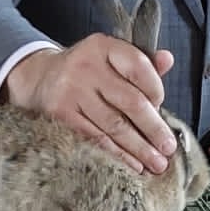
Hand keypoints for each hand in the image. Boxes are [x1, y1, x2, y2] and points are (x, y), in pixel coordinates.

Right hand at [4, 35, 176, 174]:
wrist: (41, 78)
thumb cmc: (88, 70)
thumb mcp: (111, 57)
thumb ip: (141, 62)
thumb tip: (168, 59)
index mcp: (103, 46)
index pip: (139, 67)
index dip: (156, 90)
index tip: (162, 109)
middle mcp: (86, 65)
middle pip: (130, 101)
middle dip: (153, 128)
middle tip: (168, 148)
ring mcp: (71, 90)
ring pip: (114, 125)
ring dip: (138, 148)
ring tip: (156, 163)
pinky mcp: (60, 113)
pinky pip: (95, 138)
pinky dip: (117, 154)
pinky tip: (132, 164)